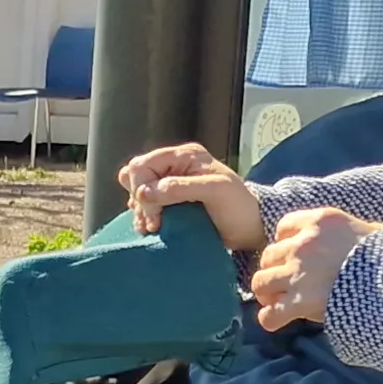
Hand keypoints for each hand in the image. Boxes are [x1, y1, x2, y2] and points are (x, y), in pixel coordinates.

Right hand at [115, 143, 270, 254]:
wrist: (248, 229)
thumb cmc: (238, 207)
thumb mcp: (215, 191)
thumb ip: (179, 188)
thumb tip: (143, 193)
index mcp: (184, 155)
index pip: (142, 165)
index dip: (141, 189)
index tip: (156, 215)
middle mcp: (173, 165)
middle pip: (133, 177)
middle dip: (139, 202)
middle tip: (154, 224)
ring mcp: (169, 183)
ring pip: (135, 191)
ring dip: (139, 212)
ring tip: (153, 228)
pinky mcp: (167, 201)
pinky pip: (142, 205)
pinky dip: (143, 217)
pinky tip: (153, 228)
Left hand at [248, 206, 374, 330]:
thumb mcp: (367, 231)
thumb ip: (342, 233)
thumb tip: (339, 241)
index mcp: (321, 221)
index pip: (284, 226)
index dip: (286, 242)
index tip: (295, 254)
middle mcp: (304, 244)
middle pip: (268, 256)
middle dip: (276, 270)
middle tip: (287, 283)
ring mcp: (299, 272)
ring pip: (260, 283)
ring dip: (268, 294)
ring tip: (278, 301)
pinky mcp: (301, 301)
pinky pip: (269, 314)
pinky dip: (271, 319)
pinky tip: (279, 321)